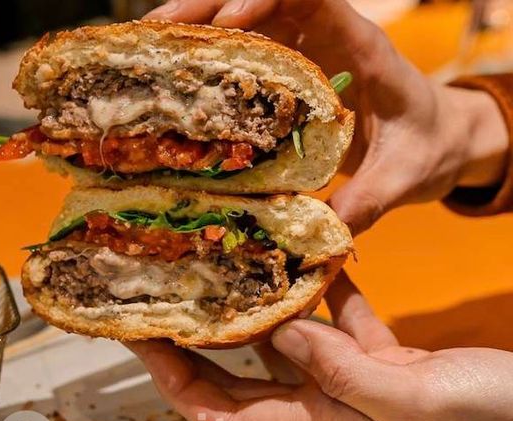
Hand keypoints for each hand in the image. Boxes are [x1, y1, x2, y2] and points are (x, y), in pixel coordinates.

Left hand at [126, 273, 512, 420]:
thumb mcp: (409, 402)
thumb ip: (339, 368)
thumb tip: (277, 329)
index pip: (219, 414)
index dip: (174, 383)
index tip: (144, 342)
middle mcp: (326, 404)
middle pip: (236, 378)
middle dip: (193, 344)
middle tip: (165, 297)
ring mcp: (356, 379)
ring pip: (287, 344)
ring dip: (256, 310)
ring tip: (228, 267)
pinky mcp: (389, 357)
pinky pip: (341, 321)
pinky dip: (324, 292)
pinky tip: (315, 258)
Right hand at [144, 0, 508, 233]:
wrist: (436, 139)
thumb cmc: (428, 147)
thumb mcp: (405, 176)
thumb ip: (368, 201)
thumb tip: (319, 234)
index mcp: (362, 47)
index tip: (227, 22)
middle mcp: (326, 38)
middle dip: (206, 8)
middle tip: (156, 32)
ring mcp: (303, 51)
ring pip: (242, 19)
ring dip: (194, 30)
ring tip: (146, 50)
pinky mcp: (287, 73)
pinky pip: (240, 53)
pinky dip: (203, 60)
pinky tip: (170, 78)